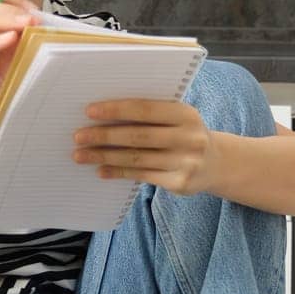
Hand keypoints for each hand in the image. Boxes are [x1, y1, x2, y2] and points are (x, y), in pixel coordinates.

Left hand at [71, 99, 220, 195]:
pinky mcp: (179, 183)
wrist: (216, 164)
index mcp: (186, 114)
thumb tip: (102, 115)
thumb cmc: (184, 133)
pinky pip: (141, 175)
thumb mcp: (176, 118)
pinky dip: (118, 172)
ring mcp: (186, 162)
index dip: (116, 110)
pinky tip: (101, 170)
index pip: (145, 109)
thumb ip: (149, 115)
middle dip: (104, 136)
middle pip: (138, 136)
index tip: (89, 111)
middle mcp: (189, 138)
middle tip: (78, 136)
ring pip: (137, 158)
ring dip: (105, 156)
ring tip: (81, 155)